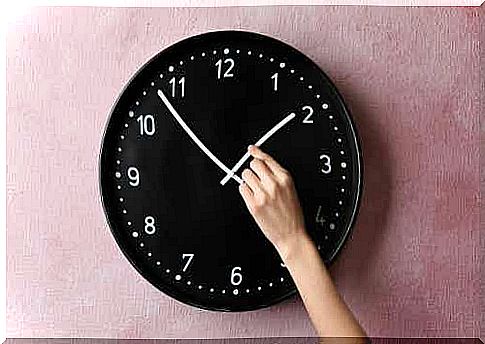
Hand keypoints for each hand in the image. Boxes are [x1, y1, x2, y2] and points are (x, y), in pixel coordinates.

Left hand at [238, 145, 307, 259]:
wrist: (291, 234)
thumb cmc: (292, 214)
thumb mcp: (290, 189)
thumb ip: (276, 174)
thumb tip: (260, 160)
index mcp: (285, 178)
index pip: (266, 158)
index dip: (257, 152)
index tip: (252, 149)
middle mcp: (274, 184)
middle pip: (253, 164)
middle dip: (253, 170)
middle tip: (257, 179)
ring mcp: (263, 194)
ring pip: (245, 175)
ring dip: (248, 180)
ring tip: (256, 190)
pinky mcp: (254, 204)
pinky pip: (241, 188)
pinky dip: (245, 191)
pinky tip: (252, 197)